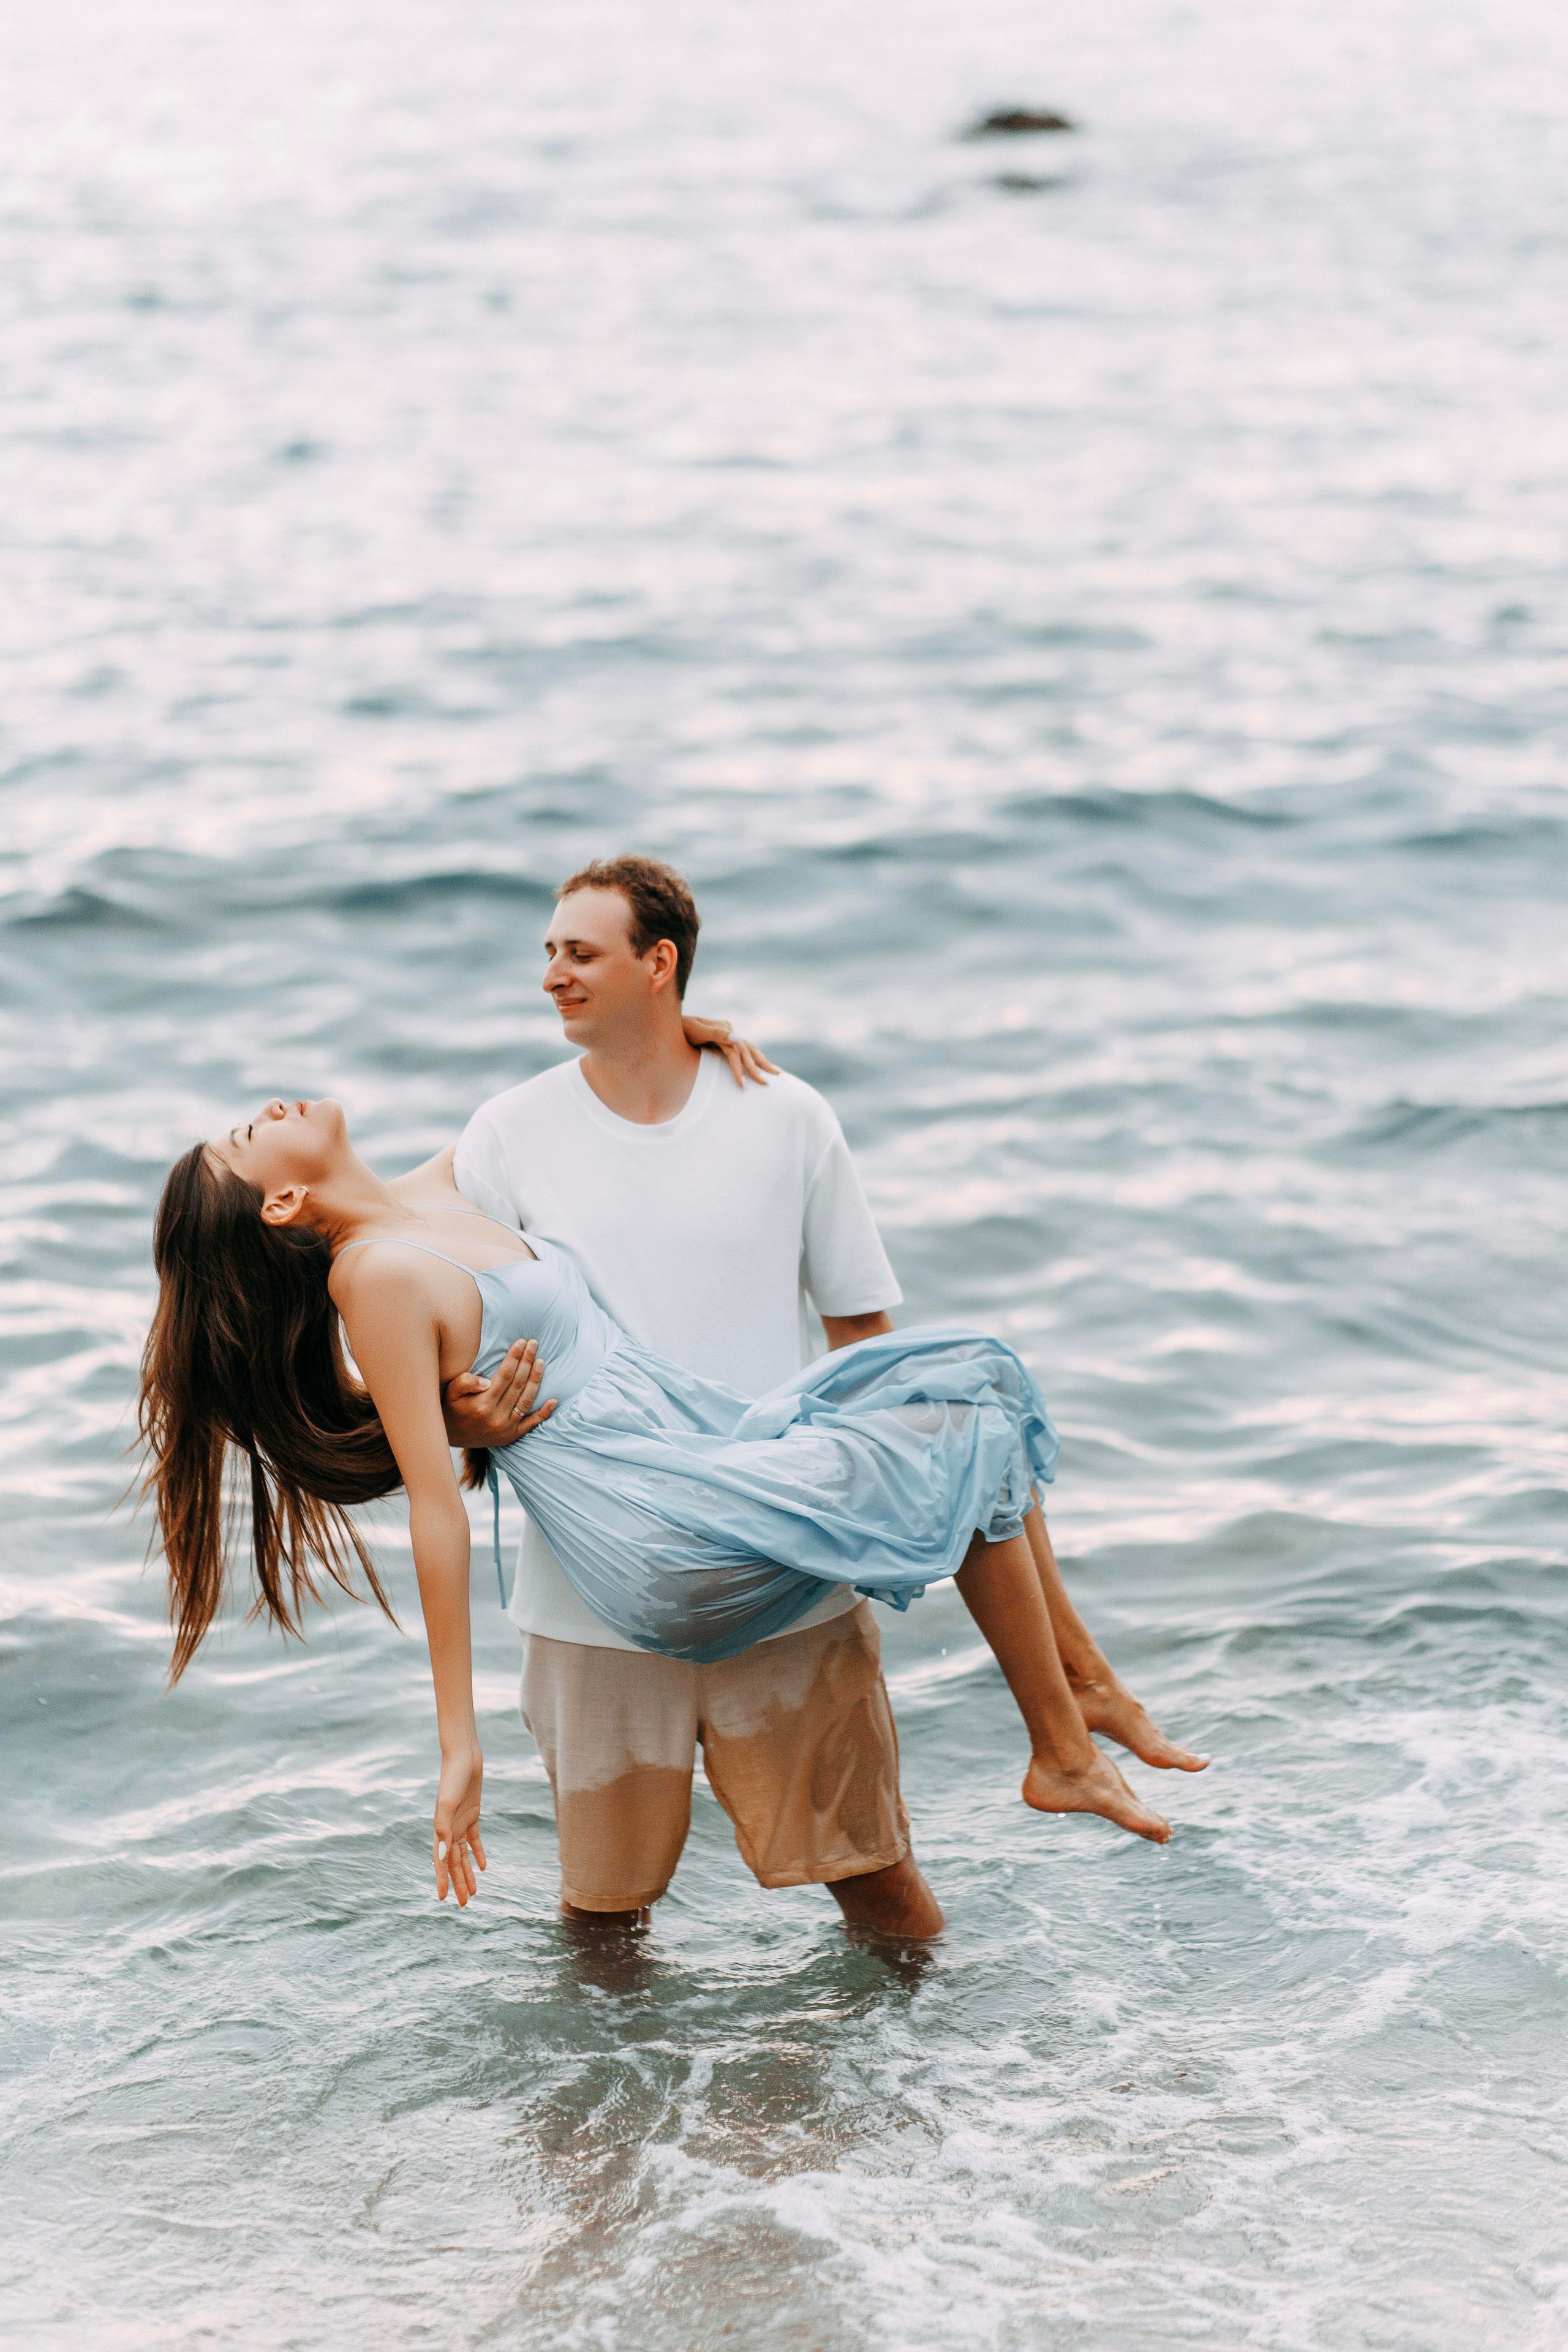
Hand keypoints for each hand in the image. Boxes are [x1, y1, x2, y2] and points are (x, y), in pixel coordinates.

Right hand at [434, 1749, 485, 1904]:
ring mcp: (461, 1822)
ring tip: (474, 1892)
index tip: (442, 1899)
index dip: (441, 1880)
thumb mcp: (448, 1803)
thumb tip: (442, 1856)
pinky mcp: (473, 1814)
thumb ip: (444, 1828)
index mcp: (441, 1829)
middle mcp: (449, 1829)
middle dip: (458, 1883)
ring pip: (464, 1854)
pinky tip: (483, 1867)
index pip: (441, 1861)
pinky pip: (475, 1839)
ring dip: (468, 1872)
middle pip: (454, 1862)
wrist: (464, 1756)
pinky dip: (478, 1853)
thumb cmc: (453, 1777)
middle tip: (465, 1904)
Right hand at [442, 1338, 556, 1447]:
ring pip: (526, 1400)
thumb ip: (465, 1383)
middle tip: (534, 1344)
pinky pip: (531, 1424)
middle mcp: (496, 1416)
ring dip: (536, 1380)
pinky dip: (544, 1413)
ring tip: (541, 1362)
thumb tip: (485, 1381)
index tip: (521, 1342)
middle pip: (518, 1384)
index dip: (515, 1357)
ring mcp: (506, 1428)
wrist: (449, 1436)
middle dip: (527, 1362)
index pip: (505, 1375)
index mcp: (482, 1403)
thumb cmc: (450, 1408)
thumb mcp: (450, 1393)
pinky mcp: (511, 1436)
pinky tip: (553, 1400)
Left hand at [681, 1013, 779, 1089]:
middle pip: (747, 1051)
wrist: (669, 1022)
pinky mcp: (724, 1037)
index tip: (742, 1086)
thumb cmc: (680, 1029)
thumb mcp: (695, 1029)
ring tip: (776, 1073)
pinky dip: (754, 1057)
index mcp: (724, 1028)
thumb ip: (717, 1033)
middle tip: (768, 1084)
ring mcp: (728, 1032)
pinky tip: (760, 1063)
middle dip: (758, 1068)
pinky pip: (744, 1049)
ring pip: (750, 1049)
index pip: (736, 1052)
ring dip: (762, 1062)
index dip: (740, 1069)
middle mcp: (729, 1029)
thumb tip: (739, 1038)